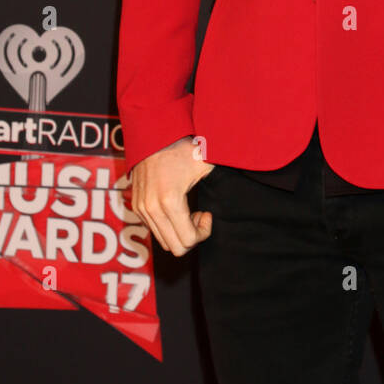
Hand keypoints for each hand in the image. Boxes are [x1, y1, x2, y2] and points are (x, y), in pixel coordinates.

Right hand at [131, 136, 215, 256]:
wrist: (153, 135)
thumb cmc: (181, 148)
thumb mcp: (204, 164)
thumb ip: (220, 181)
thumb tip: (247, 176)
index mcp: (170, 201)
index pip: (188, 241)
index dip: (203, 233)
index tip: (207, 214)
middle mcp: (152, 209)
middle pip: (175, 248)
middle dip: (191, 237)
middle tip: (198, 217)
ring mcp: (141, 209)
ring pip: (163, 241)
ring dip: (178, 232)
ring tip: (187, 212)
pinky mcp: (136, 206)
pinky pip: (154, 230)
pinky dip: (167, 227)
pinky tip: (175, 208)